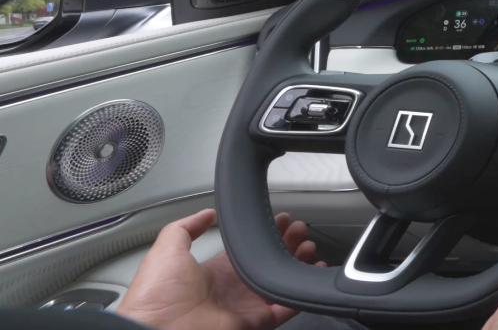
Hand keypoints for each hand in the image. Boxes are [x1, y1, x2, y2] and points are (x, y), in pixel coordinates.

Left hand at [118, 208, 320, 329]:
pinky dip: (299, 295)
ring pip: (279, 283)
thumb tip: (207, 213)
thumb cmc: (156, 295)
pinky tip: (309, 275)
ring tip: (308, 246)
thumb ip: (186, 227)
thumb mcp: (167, 249)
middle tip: (299, 229)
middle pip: (267, 264)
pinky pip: (284, 308)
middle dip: (285, 245)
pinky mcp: (255, 322)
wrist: (157, 329)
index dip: (264, 235)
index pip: (247, 250)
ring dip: (295, 264)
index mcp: (212, 272)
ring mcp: (244, 307)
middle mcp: (231, 289)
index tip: (280, 219)